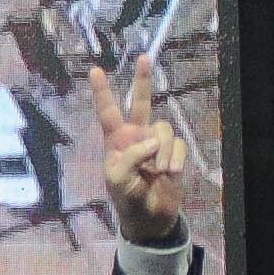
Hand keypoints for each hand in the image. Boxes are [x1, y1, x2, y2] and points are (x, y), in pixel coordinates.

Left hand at [90, 57, 188, 244]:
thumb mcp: (117, 179)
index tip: (95, 71)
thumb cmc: (127, 199)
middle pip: (140, 103)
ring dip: (163, 152)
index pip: (107, 113)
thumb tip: (153, 139)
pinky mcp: (173, 153)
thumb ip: (131, 156)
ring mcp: (156, 144)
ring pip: (164, 129)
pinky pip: (178, 144)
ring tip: (158, 172)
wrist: (150, 217)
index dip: (101, 93)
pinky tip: (170, 173)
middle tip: (144, 57)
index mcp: (115, 142)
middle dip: (142, 81)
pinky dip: (175, 158)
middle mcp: (136, 137)